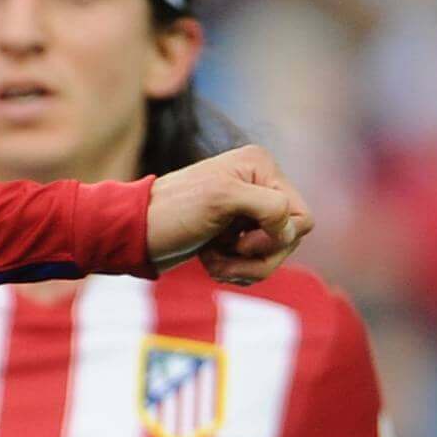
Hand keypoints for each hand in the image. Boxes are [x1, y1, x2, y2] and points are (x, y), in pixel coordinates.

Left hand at [146, 146, 311, 284]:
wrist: (135, 233)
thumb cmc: (173, 211)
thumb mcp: (222, 199)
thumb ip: (268, 205)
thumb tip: (290, 228)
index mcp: (261, 166)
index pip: (301, 218)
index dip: (276, 238)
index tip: (240, 240)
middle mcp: (259, 184)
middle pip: (289, 240)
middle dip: (257, 257)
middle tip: (223, 254)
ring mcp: (248, 210)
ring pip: (273, 256)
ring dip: (243, 267)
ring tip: (212, 261)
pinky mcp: (236, 233)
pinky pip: (256, 263)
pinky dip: (235, 270)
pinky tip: (210, 261)